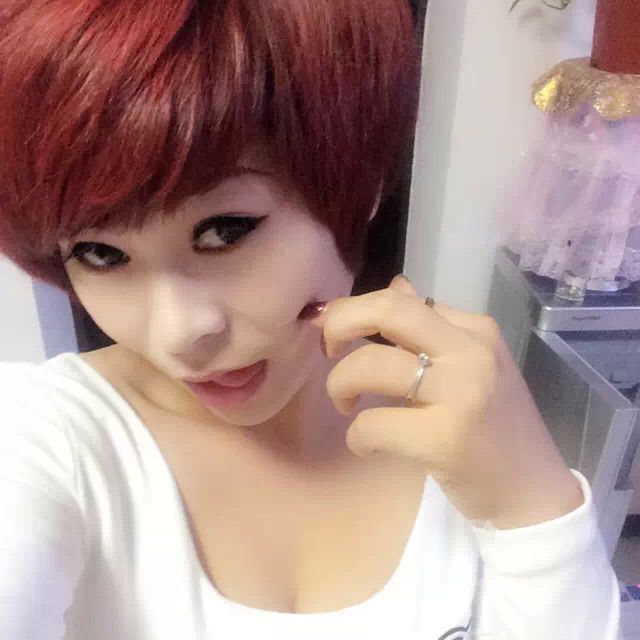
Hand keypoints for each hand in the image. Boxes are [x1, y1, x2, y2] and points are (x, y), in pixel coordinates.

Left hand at [312, 275, 584, 528]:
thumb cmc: (496, 428)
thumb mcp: (472, 366)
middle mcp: (470, 352)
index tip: (338, 332)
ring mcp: (460, 393)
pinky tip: (367, 445)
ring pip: (369, 364)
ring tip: (346, 406)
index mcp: (476, 330)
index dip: (355, 310)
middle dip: (339, 323)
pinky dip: (356, 436)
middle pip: (386, 310)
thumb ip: (433, 327)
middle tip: (328, 351)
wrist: (534, 493)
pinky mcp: (445, 439)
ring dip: (339, 385)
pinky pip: (372, 424)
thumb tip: (397, 286)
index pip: (400, 299)